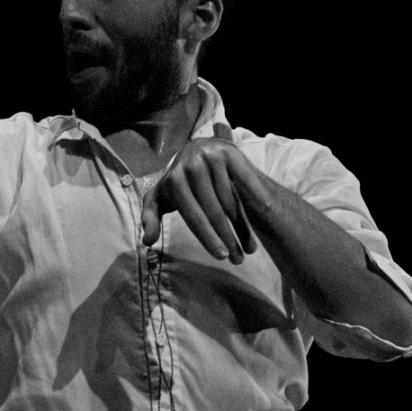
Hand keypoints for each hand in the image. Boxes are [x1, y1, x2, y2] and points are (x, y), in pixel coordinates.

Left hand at [141, 123, 263, 261]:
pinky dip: (256, 196)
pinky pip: (244, 180)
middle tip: (238, 260)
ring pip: (231, 200)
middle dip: (227, 239)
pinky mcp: (228, 150)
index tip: (220, 256)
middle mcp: (188, 164)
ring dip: (243, 228)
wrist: (204, 154)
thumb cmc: (183, 185)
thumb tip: (146, 241)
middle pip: (213, 211)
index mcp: (171, 179)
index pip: (192, 215)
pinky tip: (266, 211)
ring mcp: (209, 155)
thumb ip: (151, 217)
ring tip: (250, 249)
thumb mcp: (162, 199)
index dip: (207, 237)